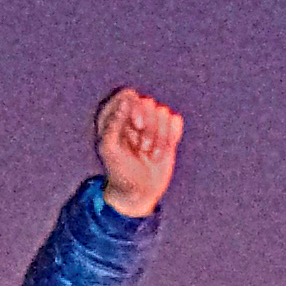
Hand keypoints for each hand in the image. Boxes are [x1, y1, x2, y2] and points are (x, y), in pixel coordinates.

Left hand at [94, 85, 183, 218]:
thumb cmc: (119, 170)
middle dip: (148, 126)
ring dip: (158, 136)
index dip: (135, 107)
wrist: (138, 191)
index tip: (136, 125)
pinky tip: (162, 152)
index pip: (128, 95)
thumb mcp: (109, 149)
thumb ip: (113, 124)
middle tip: (141, 147)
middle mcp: (133, 114)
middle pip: (148, 101)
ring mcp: (151, 121)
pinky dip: (171, 137)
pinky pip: (176, 120)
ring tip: (149, 154)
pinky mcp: (168, 130)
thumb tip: (125, 102)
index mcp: (114, 114)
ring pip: (163, 111)